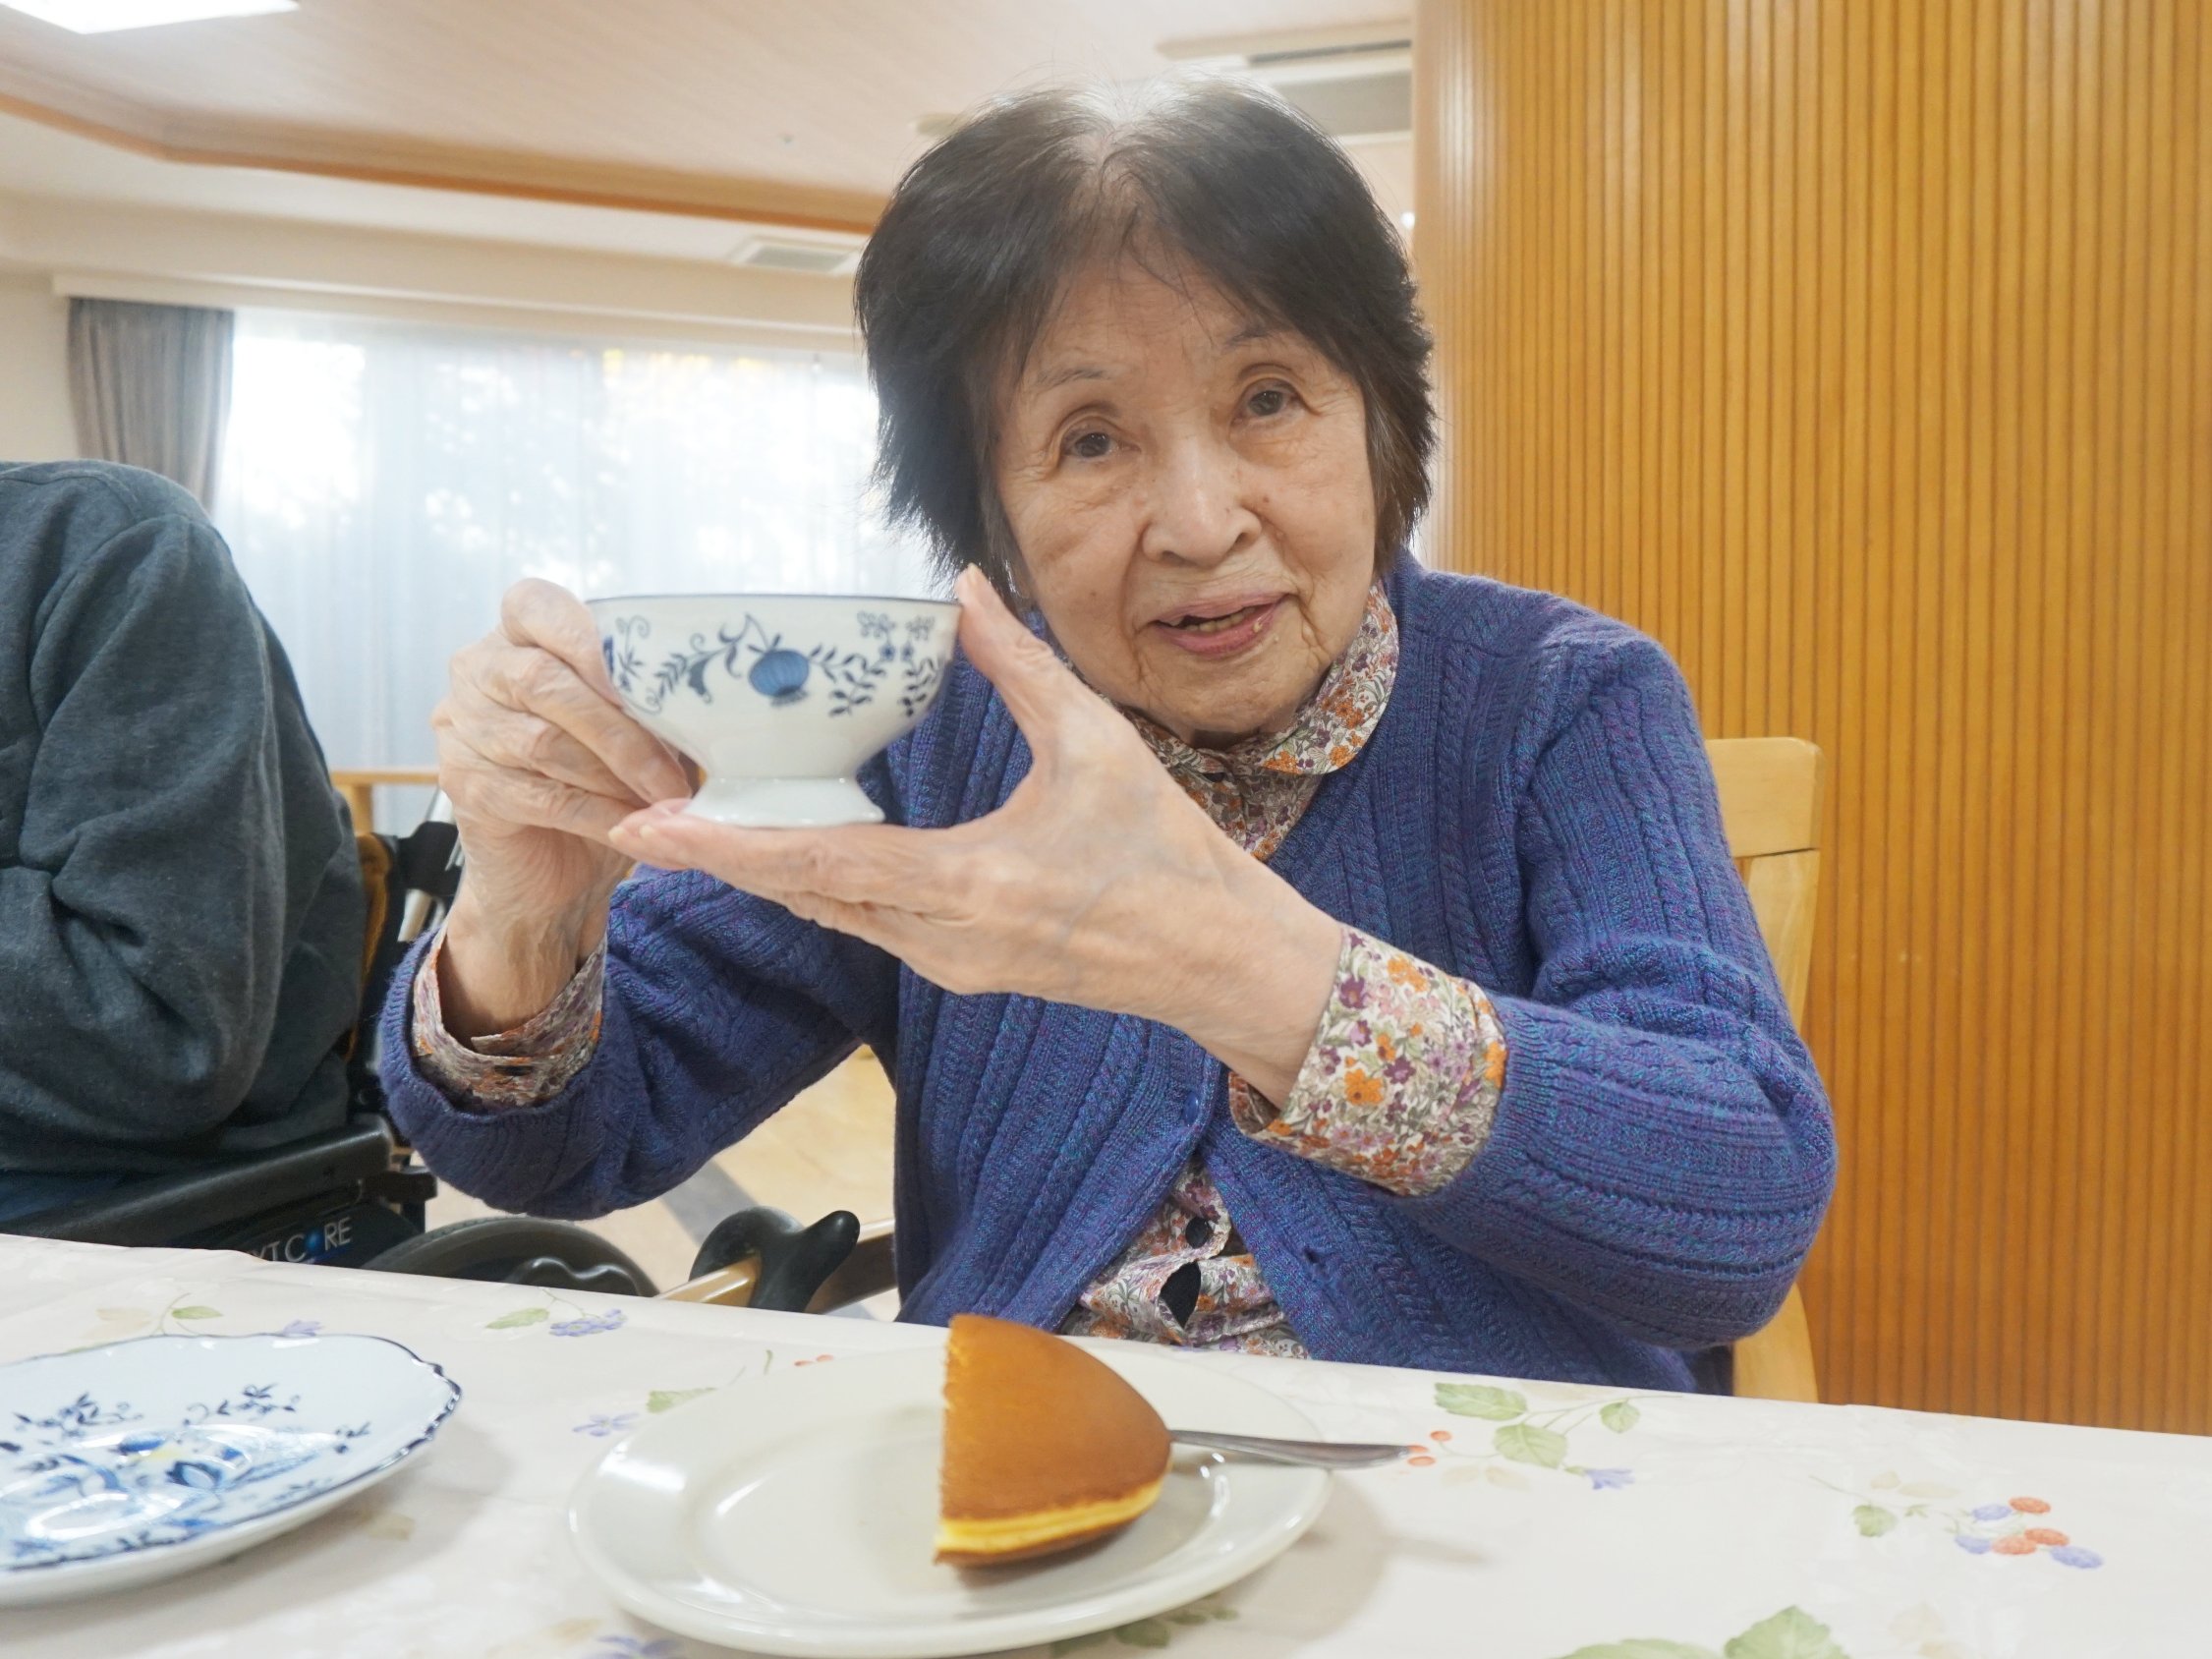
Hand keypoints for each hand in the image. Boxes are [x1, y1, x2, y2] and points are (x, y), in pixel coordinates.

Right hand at [432, 579, 691, 1033]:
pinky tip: (636, 827)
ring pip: (543, 743)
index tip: (652, 684)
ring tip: (666, 802)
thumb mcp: (632, 728)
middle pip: (544, 681)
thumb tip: (712, 699)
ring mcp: (461, 728)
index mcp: (517, 636)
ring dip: (614, 776)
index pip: (536, 606)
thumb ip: (651, 701)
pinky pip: (541, 796)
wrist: (553, 870)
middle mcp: (477, 671)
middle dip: (622, 730)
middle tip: (677, 774)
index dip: (592, 642)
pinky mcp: (464, 786)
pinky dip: (599, 814)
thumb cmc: (600, 781)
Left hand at [607, 567, 1340, 1098]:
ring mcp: (947, 965)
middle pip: (800, 894)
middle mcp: (941, 939)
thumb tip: (963, 588)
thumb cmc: (1170, 858)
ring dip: (763, 872)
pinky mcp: (960, 970)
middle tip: (638, 818)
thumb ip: (1018, 664)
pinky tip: (788, 850)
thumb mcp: (1095, 743)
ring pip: (829, 913)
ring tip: (693, 827)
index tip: (652, 823)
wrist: (1219, 962)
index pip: (817, 863)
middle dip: (717, 858)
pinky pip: (866, 924)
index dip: (725, 844)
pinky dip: (817, 885)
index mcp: (968, 883)